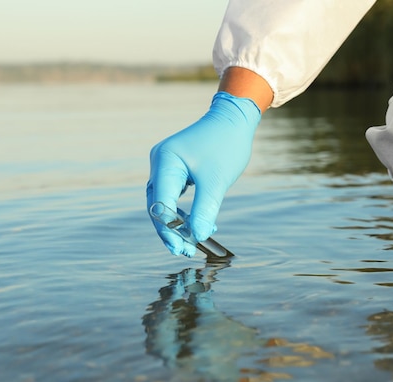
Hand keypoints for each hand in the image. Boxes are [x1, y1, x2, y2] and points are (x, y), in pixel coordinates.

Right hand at [147, 91, 261, 255]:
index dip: (169, 228)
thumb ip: (205, 210)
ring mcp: (165, 165)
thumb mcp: (217, 181)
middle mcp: (159, 162)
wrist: (235, 120)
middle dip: (171, 230)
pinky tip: (198, 226)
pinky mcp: (174, 169)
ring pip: (164, 203)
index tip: (183, 247)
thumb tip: (197, 237)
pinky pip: (173, 196)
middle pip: (157, 205)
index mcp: (165, 161)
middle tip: (185, 251)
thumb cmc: (226, 145)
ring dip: (177, 224)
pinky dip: (183, 213)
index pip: (160, 202)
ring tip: (192, 243)